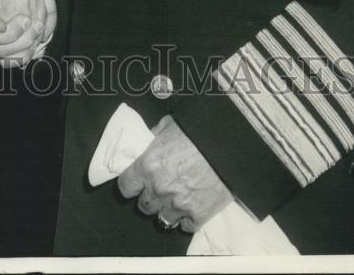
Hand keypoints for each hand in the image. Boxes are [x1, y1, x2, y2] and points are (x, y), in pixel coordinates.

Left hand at [117, 115, 232, 232]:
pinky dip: (187, 220)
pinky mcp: (198, 215)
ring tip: (175, 202)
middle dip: (150, 198)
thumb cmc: (196, 131)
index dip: (130, 186)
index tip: (135, 185)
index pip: (125, 187)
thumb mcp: (169, 125)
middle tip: (159, 190)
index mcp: (147, 166)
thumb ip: (155, 136)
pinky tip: (191, 209)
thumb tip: (150, 139)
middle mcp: (159, 188)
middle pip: (144, 206)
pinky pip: (185, 227)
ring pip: (162, 220)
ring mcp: (178, 205)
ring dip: (167, 211)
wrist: (228, 144)